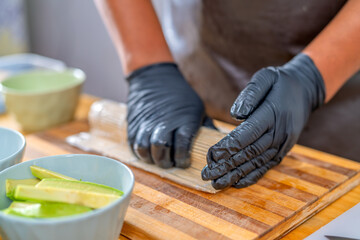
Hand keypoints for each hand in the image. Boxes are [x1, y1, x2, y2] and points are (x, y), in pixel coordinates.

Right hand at [127, 63, 212, 167]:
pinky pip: (133, 145)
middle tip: (170, 163)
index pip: (181, 145)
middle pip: (160, 149)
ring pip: (144, 148)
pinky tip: (148, 152)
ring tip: (158, 158)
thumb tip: (216, 146)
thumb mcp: (198, 108)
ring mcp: (146, 123)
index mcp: (183, 120)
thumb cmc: (180, 95)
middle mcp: (163, 122)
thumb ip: (205, 128)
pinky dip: (140, 153)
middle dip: (165, 162)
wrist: (154, 77)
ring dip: (151, 158)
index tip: (183, 162)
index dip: (182, 159)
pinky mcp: (134, 124)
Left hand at [201, 54, 324, 188]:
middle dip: (226, 166)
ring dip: (236, 175)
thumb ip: (250, 93)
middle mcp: (278, 132)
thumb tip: (235, 114)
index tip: (210, 155)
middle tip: (206, 175)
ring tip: (217, 184)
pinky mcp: (284, 149)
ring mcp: (282, 143)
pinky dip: (252, 176)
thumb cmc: (280, 82)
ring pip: (257, 163)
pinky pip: (267, 166)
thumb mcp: (265, 77)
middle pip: (249, 153)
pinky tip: (237, 183)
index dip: (228, 147)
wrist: (306, 89)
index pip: (246, 135)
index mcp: (271, 114)